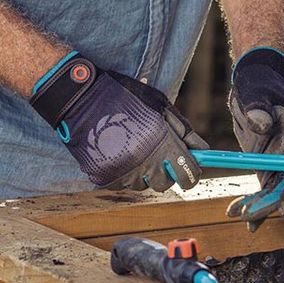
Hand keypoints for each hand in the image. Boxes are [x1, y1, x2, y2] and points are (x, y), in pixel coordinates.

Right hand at [30, 53, 205, 189]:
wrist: (81, 98)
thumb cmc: (124, 97)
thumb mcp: (161, 106)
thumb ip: (184, 131)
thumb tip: (202, 150)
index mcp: (162, 143)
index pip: (187, 173)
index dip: (192, 174)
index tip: (191, 173)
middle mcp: (144, 162)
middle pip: (165, 183)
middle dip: (166, 173)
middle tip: (159, 157)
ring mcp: (122, 172)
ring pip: (142, 184)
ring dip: (143, 172)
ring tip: (134, 148)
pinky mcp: (103, 176)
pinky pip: (122, 183)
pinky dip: (124, 173)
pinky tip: (118, 153)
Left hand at [224, 47, 283, 229]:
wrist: (253, 87)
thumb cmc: (259, 87)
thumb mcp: (257, 95)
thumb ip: (259, 110)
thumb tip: (259, 125)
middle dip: (266, 203)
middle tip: (245, 214)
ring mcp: (278, 162)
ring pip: (271, 192)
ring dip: (255, 206)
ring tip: (232, 213)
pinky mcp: (266, 167)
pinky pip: (261, 190)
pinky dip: (252, 203)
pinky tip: (240, 216)